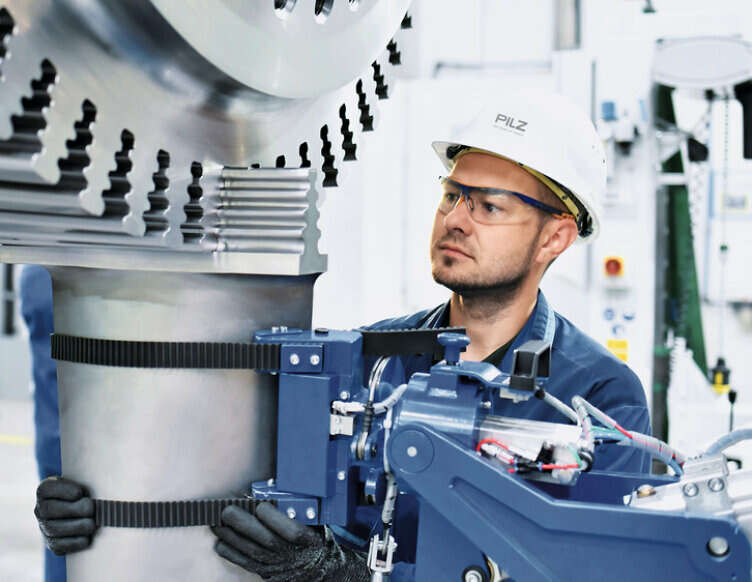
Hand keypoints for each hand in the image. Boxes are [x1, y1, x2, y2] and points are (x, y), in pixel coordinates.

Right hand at [34, 476, 96, 554]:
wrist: (85, 510)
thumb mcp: (84, 482)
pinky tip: (87, 539)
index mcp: (46, 491)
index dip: (62, 491)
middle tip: (91, 509)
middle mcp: (40, 509)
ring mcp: (44, 528)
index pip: (45, 489)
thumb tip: (100, 482)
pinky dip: (73, 543)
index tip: (79, 492)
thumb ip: (88, 481)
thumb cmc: (87, 491)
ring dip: (75, 527)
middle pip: (48, 510)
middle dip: (72, 510)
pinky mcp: (52, 543)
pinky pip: (58, 546)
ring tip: (92, 524)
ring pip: (52, 529)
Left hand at [212, 502, 368, 581]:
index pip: (293, 531)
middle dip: (244, 525)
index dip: (275, 519)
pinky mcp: (266, 572)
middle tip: (227, 510)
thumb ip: (301, 506)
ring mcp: (279, 566)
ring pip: (252, 552)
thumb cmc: (315, 537)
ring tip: (217, 521)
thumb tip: (278, 485)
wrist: (319, 567)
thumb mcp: (316, 520)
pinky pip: (246, 563)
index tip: (260, 506)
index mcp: (311, 540)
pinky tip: (220, 540)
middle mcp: (294, 555)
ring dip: (232, 536)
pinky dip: (230, 552)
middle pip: (266, 542)